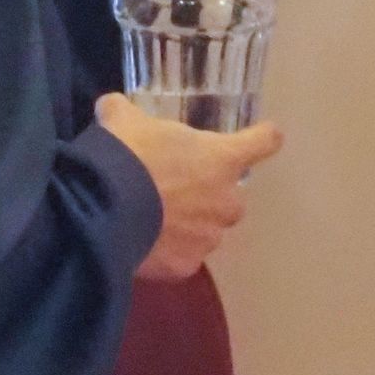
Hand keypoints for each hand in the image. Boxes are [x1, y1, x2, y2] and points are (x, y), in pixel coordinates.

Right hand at [94, 93, 283, 281]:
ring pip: (208, 229)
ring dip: (190, 223)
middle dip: (211, 192)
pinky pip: (184, 256)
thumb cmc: (129, 153)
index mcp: (220, 158)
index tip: (268, 136)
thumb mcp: (122, 118)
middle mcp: (225, 200)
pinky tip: (146, 240)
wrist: (106, 208)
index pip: (262, 142)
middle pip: (232, 196)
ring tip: (156, 217)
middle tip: (179, 184)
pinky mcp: (186, 267)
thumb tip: (110, 107)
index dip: (264, 138)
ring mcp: (208, 238)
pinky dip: (170, 250)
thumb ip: (123, 111)